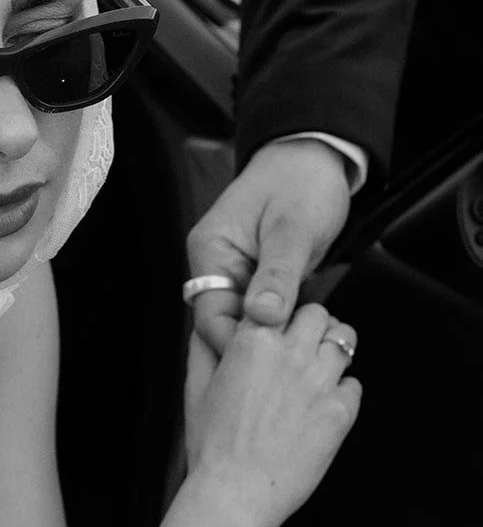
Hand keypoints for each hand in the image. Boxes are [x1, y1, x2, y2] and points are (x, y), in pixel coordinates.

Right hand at [183, 303, 361, 526]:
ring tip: (317, 371)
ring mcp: (320, 383)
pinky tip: (321, 406)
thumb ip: (202, 347)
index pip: (280, 301)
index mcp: (253, 342)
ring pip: (345, 340)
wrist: (234, 493)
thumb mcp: (194, 387)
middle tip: (300, 346)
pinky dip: (342, 391)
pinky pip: (355, 385)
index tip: (278, 323)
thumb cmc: (211, 445)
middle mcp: (291, 354)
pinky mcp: (341, 412)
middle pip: (319, 314)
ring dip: (331, 351)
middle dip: (310, 326)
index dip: (279, 312)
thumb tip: (207, 325)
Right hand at [186, 140, 350, 352]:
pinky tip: (304, 336)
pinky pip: (265, 313)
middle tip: (289, 370)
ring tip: (301, 355)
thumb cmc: (301, 180)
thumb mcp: (294, 228)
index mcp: (210, 250)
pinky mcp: (259, 278)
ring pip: (247, 322)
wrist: (317, 157)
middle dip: (255, 346)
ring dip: (272, 337)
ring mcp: (238, 273)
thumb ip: (278, 274)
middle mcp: (217, 265)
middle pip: (225, 323)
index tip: (266, 366)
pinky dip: (283, 325)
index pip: (209, 314)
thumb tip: (262, 318)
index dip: (235, 342)